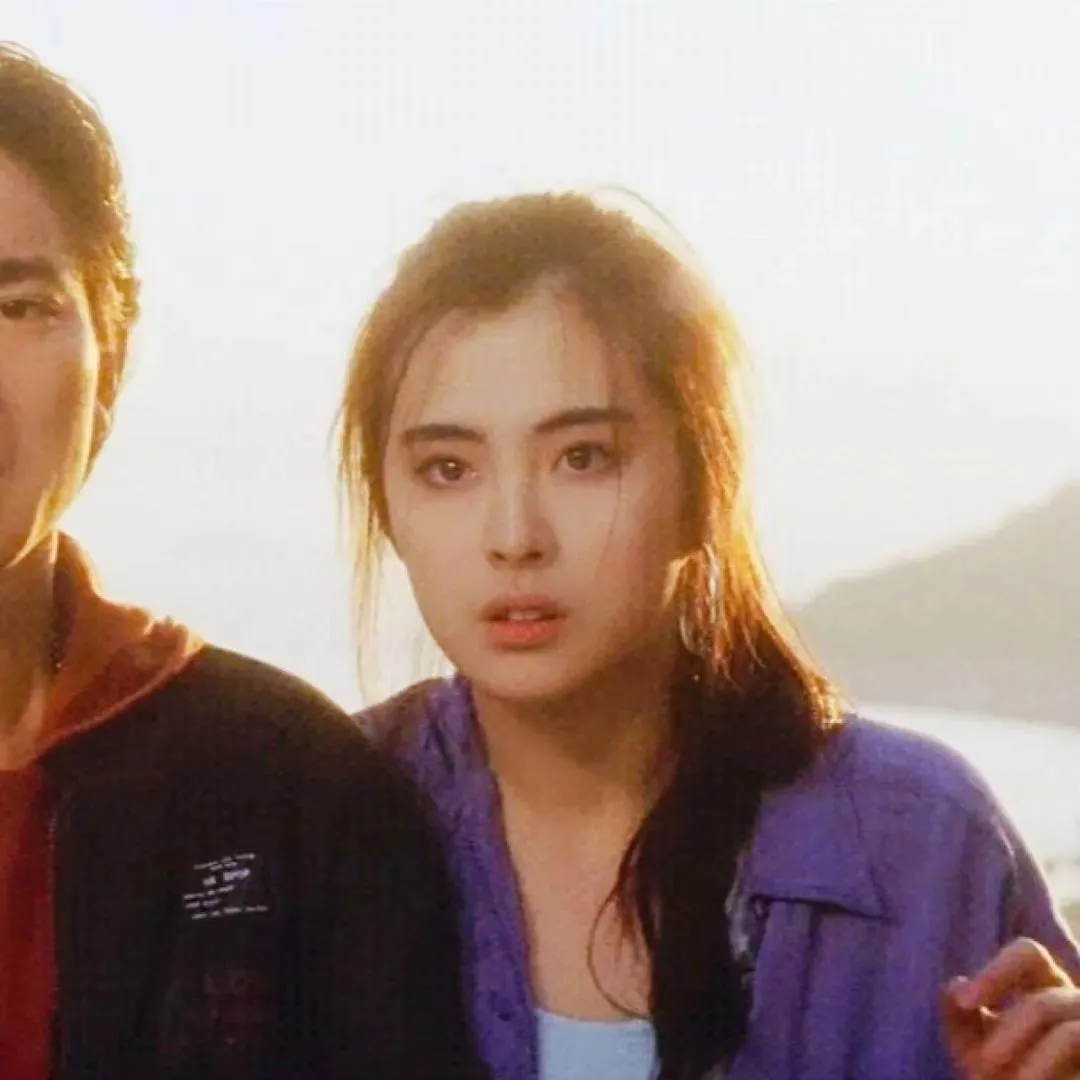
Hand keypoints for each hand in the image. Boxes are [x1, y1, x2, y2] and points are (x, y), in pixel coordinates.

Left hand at [943, 937, 1079, 1078]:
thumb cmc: (1003, 1076)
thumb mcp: (975, 1049)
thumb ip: (961, 1018)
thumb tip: (957, 986)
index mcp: (1046, 987)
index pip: (1029, 954)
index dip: (998, 970)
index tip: (964, 1000)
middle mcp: (1074, 1005)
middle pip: (1044, 1002)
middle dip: (1008, 1033)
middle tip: (981, 1062)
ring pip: (1069, 1034)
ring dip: (1034, 1061)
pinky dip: (1051, 1074)